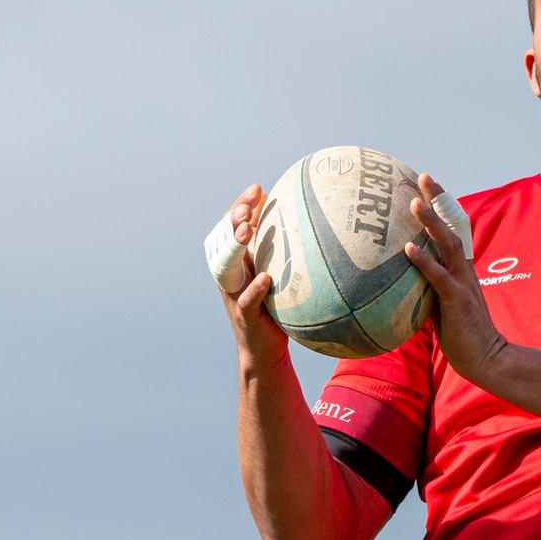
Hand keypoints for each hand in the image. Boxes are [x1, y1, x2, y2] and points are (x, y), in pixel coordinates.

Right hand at [219, 183, 289, 371]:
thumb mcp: (281, 275)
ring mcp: (234, 295)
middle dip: (233, 220)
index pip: (233, 226)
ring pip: (228, 266)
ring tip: (248, 230)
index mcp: (239, 261)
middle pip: (224, 240)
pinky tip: (265, 278)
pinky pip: (246, 300)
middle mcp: (232, 274)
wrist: (264, 350)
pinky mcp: (244, 315)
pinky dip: (254, 288)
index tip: (258, 189)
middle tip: (247, 208)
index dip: (241, 206)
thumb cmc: (277, 308)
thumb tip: (316, 223)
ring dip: (235, 246)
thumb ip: (286, 253)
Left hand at [406, 174, 509, 386]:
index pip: (454, 229)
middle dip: (439, 200)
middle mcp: (464, 270)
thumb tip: (398, 281)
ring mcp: (462, 284)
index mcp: (461, 270)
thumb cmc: (461, 336)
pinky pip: (438, 277)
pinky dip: (423, 260)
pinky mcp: (457, 301)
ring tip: (413, 202)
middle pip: (453, 226)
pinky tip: (408, 248)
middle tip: (423, 176)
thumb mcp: (441, 306)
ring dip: (431, 222)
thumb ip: (426, 289)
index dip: (443, 206)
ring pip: (448, 245)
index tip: (427, 184)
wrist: (488, 359)